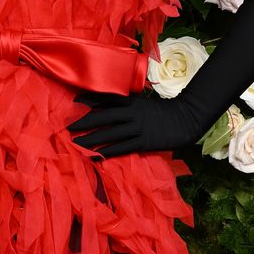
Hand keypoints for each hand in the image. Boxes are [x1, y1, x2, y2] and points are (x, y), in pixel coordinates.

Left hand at [66, 86, 199, 157]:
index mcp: (133, 101)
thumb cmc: (161, 112)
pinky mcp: (143, 142)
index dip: (90, 98)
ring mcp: (138, 128)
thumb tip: (105, 104)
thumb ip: (127, 103)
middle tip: (69, 127)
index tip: (74, 100)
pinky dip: (108, 152)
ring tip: (77, 143)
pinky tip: (96, 156)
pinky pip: (122, 148)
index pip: (108, 97)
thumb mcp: (143, 103)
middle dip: (85, 122)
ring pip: (110, 134)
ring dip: (92, 139)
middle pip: (104, 116)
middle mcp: (133, 114)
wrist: (184, 121)